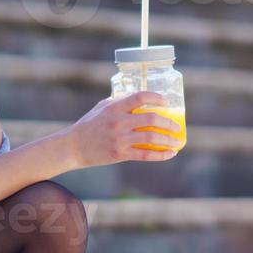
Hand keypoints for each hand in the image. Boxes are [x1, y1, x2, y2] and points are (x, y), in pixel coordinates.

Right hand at [61, 91, 181, 169]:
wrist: (74, 147)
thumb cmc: (90, 125)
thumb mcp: (102, 107)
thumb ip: (121, 102)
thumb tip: (141, 99)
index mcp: (115, 107)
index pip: (140, 97)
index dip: (156, 98)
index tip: (166, 102)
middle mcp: (118, 122)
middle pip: (151, 119)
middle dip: (169, 123)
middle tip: (177, 126)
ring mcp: (119, 139)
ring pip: (152, 138)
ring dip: (169, 140)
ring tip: (178, 141)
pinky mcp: (120, 154)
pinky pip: (145, 155)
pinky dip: (161, 154)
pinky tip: (170, 153)